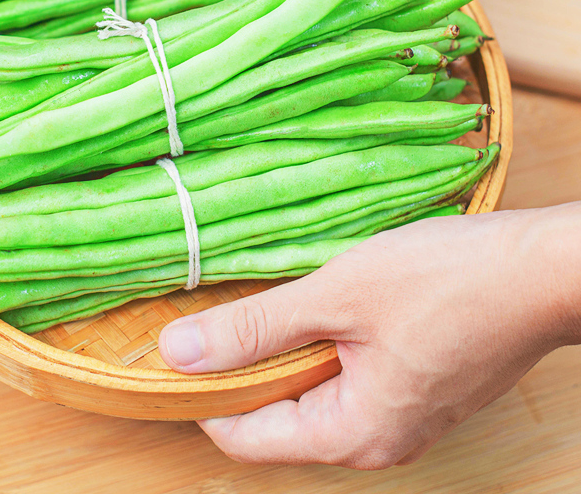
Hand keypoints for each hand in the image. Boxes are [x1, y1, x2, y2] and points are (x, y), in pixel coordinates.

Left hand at [158, 204, 580, 467]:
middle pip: (276, 419)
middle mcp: (376, 441)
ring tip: (256, 303)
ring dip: (278, 354)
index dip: (200, 395)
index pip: (244, 437)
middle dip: (239, 371)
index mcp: (353, 434)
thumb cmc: (446, 280)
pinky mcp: (414, 388)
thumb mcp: (336, 295)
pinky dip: (316, 347)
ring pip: (310, 395)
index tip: (170, 350)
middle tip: (209, 315)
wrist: (541, 270)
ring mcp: (399, 417)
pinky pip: (344, 379)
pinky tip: (309, 307)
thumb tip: (178, 353)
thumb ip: (254, 328)